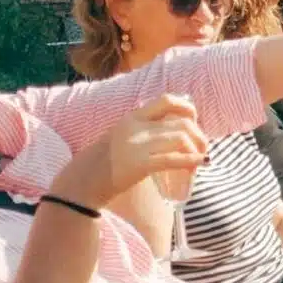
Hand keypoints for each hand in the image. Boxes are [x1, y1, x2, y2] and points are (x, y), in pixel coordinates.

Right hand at [57, 95, 208, 210]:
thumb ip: (144, 129)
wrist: (81, 182)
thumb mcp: (122, 135)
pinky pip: (172, 159)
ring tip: (198, 159)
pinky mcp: (139, 164)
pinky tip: (200, 163)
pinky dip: (191, 161)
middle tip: (202, 148)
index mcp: (132, 117)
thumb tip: (176, 130)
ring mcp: (137, 145)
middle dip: (199, 135)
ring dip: (196, 149)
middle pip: (181, 122)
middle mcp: (136, 127)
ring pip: (181, 138)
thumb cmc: (103, 162)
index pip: (167, 100)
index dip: (187, 107)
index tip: (195, 120)